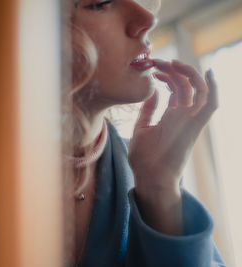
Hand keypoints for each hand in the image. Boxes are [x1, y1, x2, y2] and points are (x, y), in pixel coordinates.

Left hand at [128, 60, 217, 233]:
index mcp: (171, 116)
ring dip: (187, 73)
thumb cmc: (144, 158)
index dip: (166, 75)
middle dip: (172, 69)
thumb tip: (152, 92)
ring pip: (197, 90)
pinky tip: (208, 73)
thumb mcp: (142, 129)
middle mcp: (183, 116)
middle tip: (156, 60)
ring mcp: (190, 120)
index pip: (175, 89)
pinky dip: (213, 89)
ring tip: (171, 63)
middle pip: (185, 85)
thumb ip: (148, 110)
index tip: (151, 68)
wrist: (149, 178)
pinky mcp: (195, 126)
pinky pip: (210, 105)